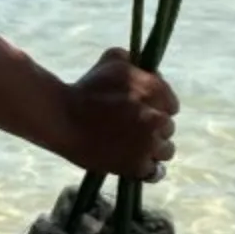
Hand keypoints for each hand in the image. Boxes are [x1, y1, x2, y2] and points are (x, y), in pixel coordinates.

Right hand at [56, 49, 178, 179]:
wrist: (62, 118)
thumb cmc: (86, 88)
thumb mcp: (111, 61)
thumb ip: (135, 61)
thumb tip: (146, 66)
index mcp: (154, 92)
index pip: (172, 104)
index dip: (158, 106)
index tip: (143, 109)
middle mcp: (156, 119)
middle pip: (168, 127)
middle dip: (154, 126)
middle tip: (133, 126)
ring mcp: (147, 146)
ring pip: (166, 150)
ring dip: (154, 147)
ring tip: (136, 145)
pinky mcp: (135, 167)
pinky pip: (155, 172)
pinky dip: (150, 168)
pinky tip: (141, 162)